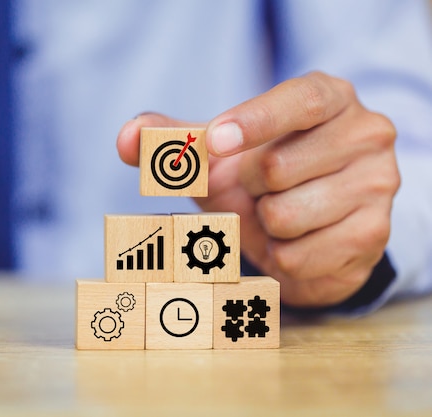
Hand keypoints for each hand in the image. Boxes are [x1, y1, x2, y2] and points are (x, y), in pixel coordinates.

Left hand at [117, 72, 399, 307]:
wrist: (308, 224)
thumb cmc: (260, 176)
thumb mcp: (219, 154)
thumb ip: (175, 141)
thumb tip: (127, 139)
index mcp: (328, 98)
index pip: (299, 101)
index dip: (254, 122)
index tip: (216, 143)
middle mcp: (365, 133)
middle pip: (276, 168)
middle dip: (249, 189)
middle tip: (261, 188)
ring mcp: (377, 184)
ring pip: (286, 215)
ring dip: (265, 225)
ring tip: (280, 214)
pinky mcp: (374, 234)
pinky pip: (299, 255)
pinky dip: (280, 255)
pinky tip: (296, 241)